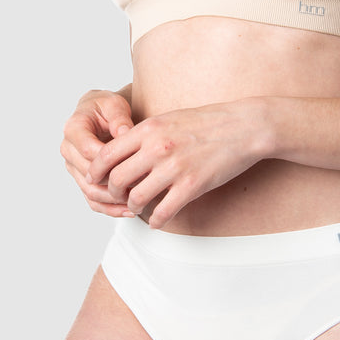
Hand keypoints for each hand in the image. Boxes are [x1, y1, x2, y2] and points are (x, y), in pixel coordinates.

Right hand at [61, 88, 134, 217]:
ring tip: (138, 202)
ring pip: (91, 192)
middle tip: (142, 185)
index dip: (111, 160)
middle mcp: (69, 150)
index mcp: (73, 129)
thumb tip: (124, 134)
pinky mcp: (82, 180)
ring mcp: (74, 167)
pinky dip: (111, 209)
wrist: (101, 115)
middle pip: (89, 175)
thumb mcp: (114, 104)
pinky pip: (93, 201)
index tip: (136, 164)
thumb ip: (119, 117)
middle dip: (115, 183)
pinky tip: (130, 210)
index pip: (89, 150)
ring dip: (114, 200)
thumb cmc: (107, 107)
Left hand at [86, 99, 268, 228]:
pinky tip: (157, 220)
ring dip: (133, 207)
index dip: (95, 171)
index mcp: (149, 129)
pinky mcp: (192, 185)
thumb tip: (121, 151)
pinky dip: (156, 220)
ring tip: (138, 207)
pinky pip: (163, 211)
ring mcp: (175, 167)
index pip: (107, 154)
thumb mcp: (169, 118)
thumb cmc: (207, 121)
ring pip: (137, 198)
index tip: (95, 180)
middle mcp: (157, 148)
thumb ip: (144, 134)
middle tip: (119, 196)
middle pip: (117, 180)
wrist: (243, 126)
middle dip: (113, 193)